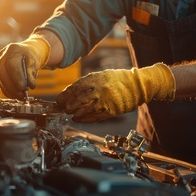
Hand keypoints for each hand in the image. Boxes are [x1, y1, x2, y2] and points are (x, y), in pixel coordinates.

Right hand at [0, 36, 49, 98]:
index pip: (11, 64)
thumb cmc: (30, 56)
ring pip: (0, 79)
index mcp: (12, 50)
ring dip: (10, 90)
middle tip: (22, 96)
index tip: (22, 88)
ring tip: (21, 97)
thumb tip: (31, 85)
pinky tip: (15, 96)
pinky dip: (7, 91)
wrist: (24, 52)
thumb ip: (32, 72)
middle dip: (12, 86)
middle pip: (3, 73)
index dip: (16, 77)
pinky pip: (0, 83)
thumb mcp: (34, 61)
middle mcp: (2, 57)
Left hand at [56, 63, 175, 122]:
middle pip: (78, 100)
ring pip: (85, 110)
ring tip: (71, 114)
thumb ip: (86, 83)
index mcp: (95, 79)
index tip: (59, 100)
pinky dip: (84, 119)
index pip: (75, 88)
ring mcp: (105, 101)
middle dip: (69, 105)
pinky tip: (78, 119)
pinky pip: (94, 117)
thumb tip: (69, 92)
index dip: (65, 96)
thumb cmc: (116, 80)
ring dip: (75, 113)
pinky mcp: (111, 111)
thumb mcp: (100, 76)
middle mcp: (99, 90)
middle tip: (64, 108)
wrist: (136, 86)